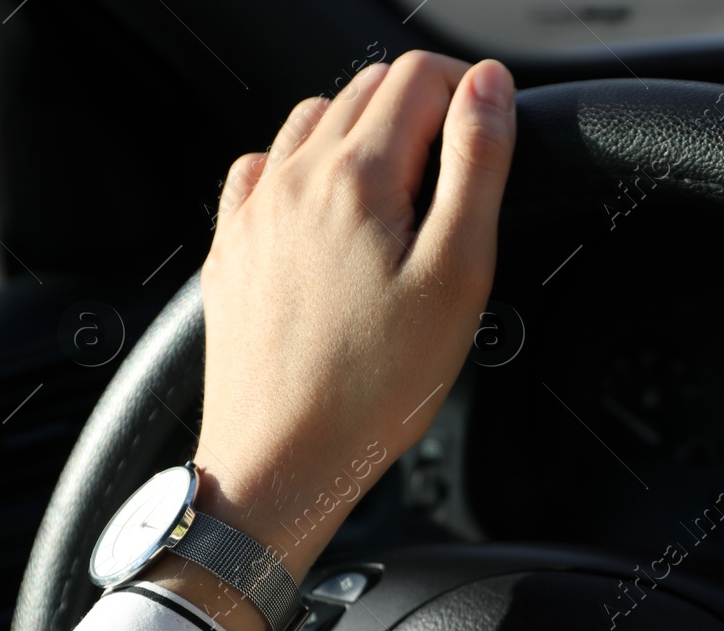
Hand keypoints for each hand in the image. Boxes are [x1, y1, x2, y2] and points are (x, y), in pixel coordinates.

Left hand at [143, 52, 516, 630]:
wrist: (281, 460)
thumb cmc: (372, 388)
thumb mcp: (456, 276)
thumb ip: (476, 168)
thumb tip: (488, 89)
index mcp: (356, 177)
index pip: (419, 77)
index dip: (469, 86)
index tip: (492, 120)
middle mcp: (294, 177)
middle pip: (365, 90)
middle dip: (421, 104)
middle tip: (460, 162)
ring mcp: (254, 209)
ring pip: (312, 121)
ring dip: (365, 129)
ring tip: (405, 187)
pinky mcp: (232, 246)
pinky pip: (265, 167)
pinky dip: (306, 165)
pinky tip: (331, 208)